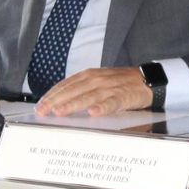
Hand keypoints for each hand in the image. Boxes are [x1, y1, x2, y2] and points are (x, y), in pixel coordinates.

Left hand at [36, 66, 151, 116]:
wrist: (148, 80)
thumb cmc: (120, 83)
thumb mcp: (98, 81)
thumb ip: (81, 89)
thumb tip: (60, 102)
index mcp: (89, 75)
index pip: (66, 85)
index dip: (52, 95)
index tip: (40, 105)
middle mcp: (97, 79)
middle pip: (73, 90)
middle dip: (56, 101)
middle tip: (43, 111)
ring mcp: (110, 88)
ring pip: (88, 96)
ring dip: (73, 104)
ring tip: (60, 112)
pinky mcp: (123, 96)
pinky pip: (111, 103)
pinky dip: (102, 107)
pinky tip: (93, 113)